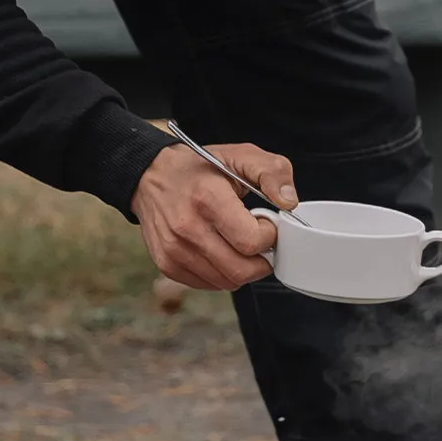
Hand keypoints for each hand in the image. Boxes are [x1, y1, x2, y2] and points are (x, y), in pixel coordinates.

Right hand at [131, 141, 296, 290]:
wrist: (152, 176)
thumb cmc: (200, 168)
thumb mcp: (241, 155)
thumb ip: (273, 173)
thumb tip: (289, 202)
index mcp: (208, 198)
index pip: (251, 242)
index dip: (268, 236)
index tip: (265, 223)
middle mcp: (188, 227)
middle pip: (241, 271)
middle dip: (261, 261)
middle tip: (259, 241)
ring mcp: (174, 250)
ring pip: (227, 282)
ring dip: (242, 268)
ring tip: (237, 242)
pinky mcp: (167, 264)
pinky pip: (209, 284)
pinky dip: (222, 273)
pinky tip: (220, 250)